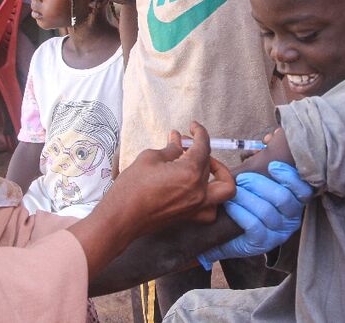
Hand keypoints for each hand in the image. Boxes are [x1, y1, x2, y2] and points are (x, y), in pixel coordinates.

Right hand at [101, 122, 235, 238]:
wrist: (121, 217)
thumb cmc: (132, 187)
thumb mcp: (150, 158)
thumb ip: (170, 149)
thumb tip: (177, 140)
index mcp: (191, 172)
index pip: (203, 146)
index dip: (200, 132)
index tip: (194, 126)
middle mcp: (199, 190)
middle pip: (209, 163)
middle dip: (198, 149)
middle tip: (184, 143)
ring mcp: (197, 206)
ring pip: (223, 188)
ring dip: (220, 175)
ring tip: (205, 166)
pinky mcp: (190, 217)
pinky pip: (211, 209)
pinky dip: (213, 200)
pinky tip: (201, 190)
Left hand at [197, 161, 311, 268]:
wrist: (228, 231)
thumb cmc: (247, 199)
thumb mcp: (258, 179)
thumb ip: (266, 160)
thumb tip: (270, 138)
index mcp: (294, 201)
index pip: (303, 190)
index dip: (290, 178)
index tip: (273, 166)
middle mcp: (290, 217)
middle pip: (283, 199)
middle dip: (261, 185)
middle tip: (243, 178)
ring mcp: (278, 232)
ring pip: (267, 212)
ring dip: (248, 198)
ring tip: (234, 191)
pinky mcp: (263, 243)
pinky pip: (255, 227)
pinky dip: (242, 213)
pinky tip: (232, 206)